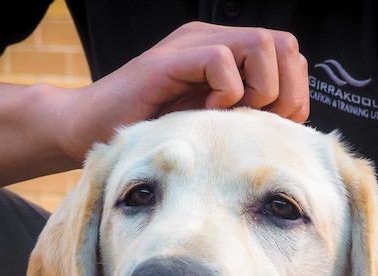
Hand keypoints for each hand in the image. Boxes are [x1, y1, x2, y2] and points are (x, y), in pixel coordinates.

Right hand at [120, 21, 308, 120]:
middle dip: (285, 91)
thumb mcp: (208, 124)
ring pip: (261, 45)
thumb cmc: (147, 134)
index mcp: (224, 53)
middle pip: (284, 45)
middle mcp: (210, 40)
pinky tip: (207, 112)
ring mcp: (189, 46)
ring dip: (259, 89)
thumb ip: (242, 115)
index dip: (293, 93)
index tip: (271, 125)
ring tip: (231, 114)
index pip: (288, 55)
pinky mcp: (169, 61)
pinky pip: (221, 60)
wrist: (84, 129)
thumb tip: (288, 127)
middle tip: (255, 121)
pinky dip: (227, 92)